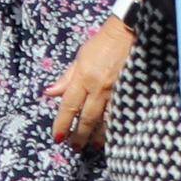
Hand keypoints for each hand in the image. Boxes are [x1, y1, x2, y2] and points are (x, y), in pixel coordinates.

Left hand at [48, 11, 133, 150]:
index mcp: (83, 77)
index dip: (62, 123)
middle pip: (87, 118)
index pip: (69, 106)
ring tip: (92, 146)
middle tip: (74, 147)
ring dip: (97, 135)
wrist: (130, 33)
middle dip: (79, 135)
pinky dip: (115, 126)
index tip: (57, 137)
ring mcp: (117, 91)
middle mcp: (99, 87)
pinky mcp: (131, 92)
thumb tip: (49, 93)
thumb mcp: (79, 58)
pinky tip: (113, 134)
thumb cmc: (102, 43)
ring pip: (105, 120)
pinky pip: (121, 113)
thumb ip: (66, 78)